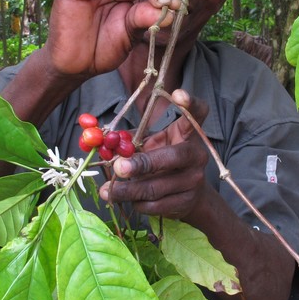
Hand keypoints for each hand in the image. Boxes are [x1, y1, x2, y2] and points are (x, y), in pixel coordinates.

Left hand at [99, 90, 211, 220]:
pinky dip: (136, 203)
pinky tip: (126, 200)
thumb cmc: (164, 162)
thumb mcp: (153, 144)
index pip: (198, 113)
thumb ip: (133, 140)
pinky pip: (155, 205)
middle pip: (173, 157)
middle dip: (143, 164)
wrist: (190, 196)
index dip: (190, 103)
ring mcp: (194, 181)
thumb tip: (101, 140)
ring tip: (106, 191)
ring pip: (157, 188)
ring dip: (128, 190)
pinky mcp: (185, 202)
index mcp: (189, 134)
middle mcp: (197, 155)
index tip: (177, 94)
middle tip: (118, 167)